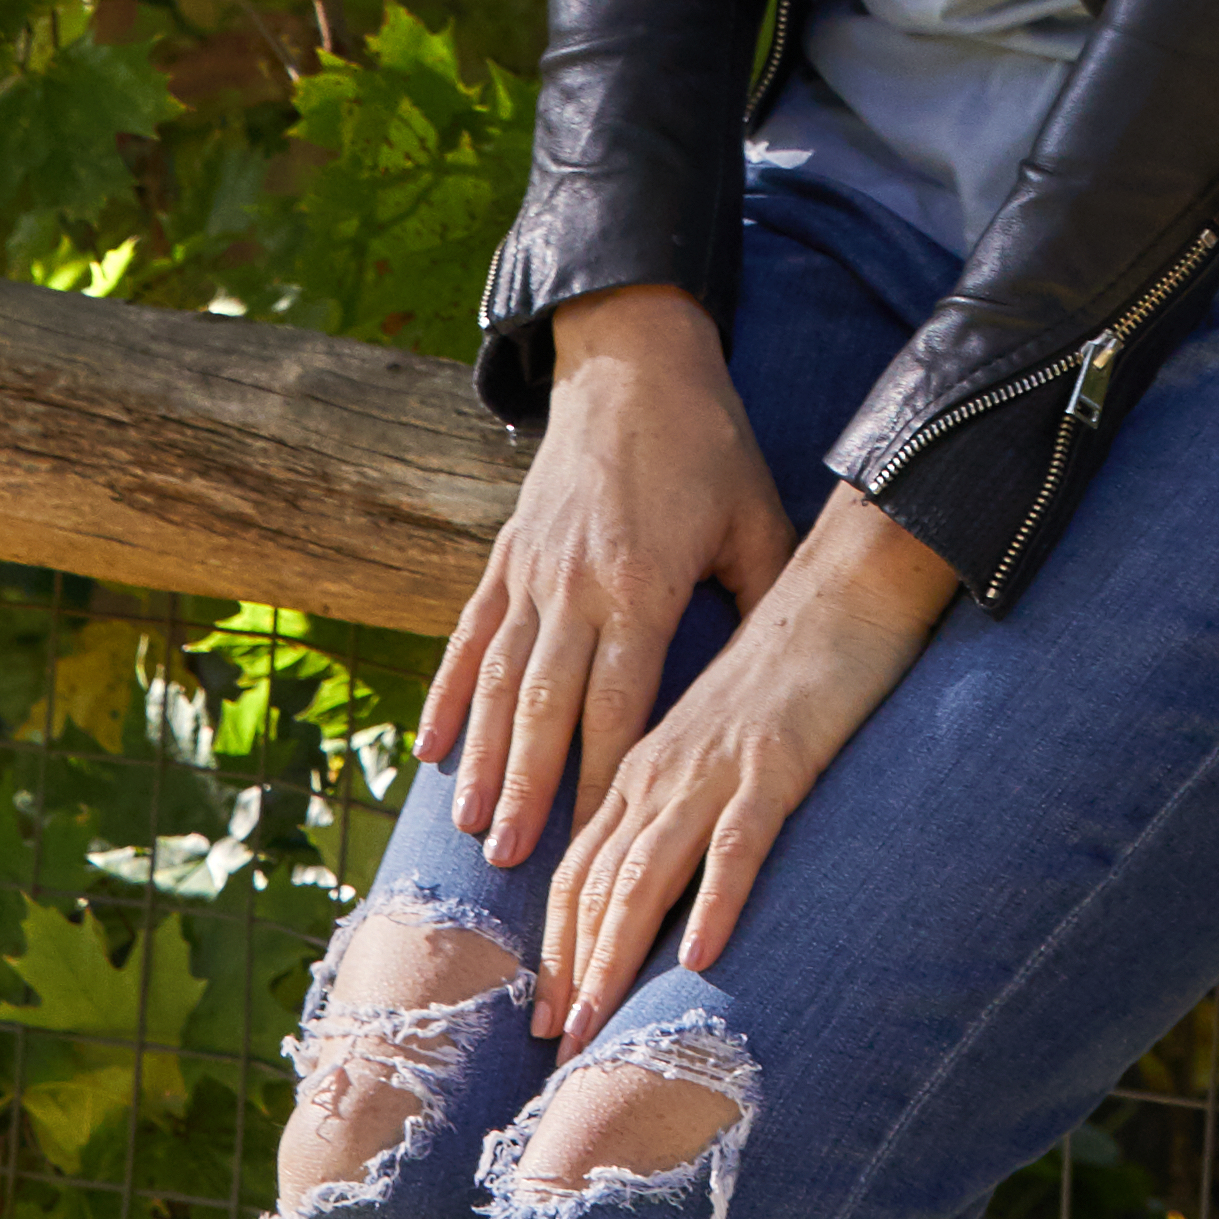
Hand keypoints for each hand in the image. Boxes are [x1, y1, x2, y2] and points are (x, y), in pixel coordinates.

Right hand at [422, 282, 796, 866]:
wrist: (632, 357)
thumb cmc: (707, 443)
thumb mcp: (755, 516)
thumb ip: (763, 599)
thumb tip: (785, 684)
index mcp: (642, 584)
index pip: (618, 704)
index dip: (600, 779)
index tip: (589, 844)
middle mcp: (576, 584)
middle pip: (545, 705)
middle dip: (527, 787)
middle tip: (508, 861)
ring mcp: (533, 568)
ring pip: (499, 678)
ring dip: (483, 754)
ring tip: (470, 825)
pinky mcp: (507, 552)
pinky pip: (470, 633)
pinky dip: (450, 693)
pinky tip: (432, 748)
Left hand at [539, 484, 958, 1044]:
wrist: (843, 583)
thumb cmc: (790, 667)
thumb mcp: (721, 737)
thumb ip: (689, 796)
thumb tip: (674, 886)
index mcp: (646, 762)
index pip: (580, 866)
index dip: (558, 945)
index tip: (549, 1017)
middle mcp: (664, 767)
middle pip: (597, 879)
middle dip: (572, 969)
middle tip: (557, 1047)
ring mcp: (718, 765)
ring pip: (648, 870)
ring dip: (617, 955)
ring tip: (600, 1026)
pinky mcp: (777, 760)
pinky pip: (740, 842)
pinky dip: (716, 901)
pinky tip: (704, 958)